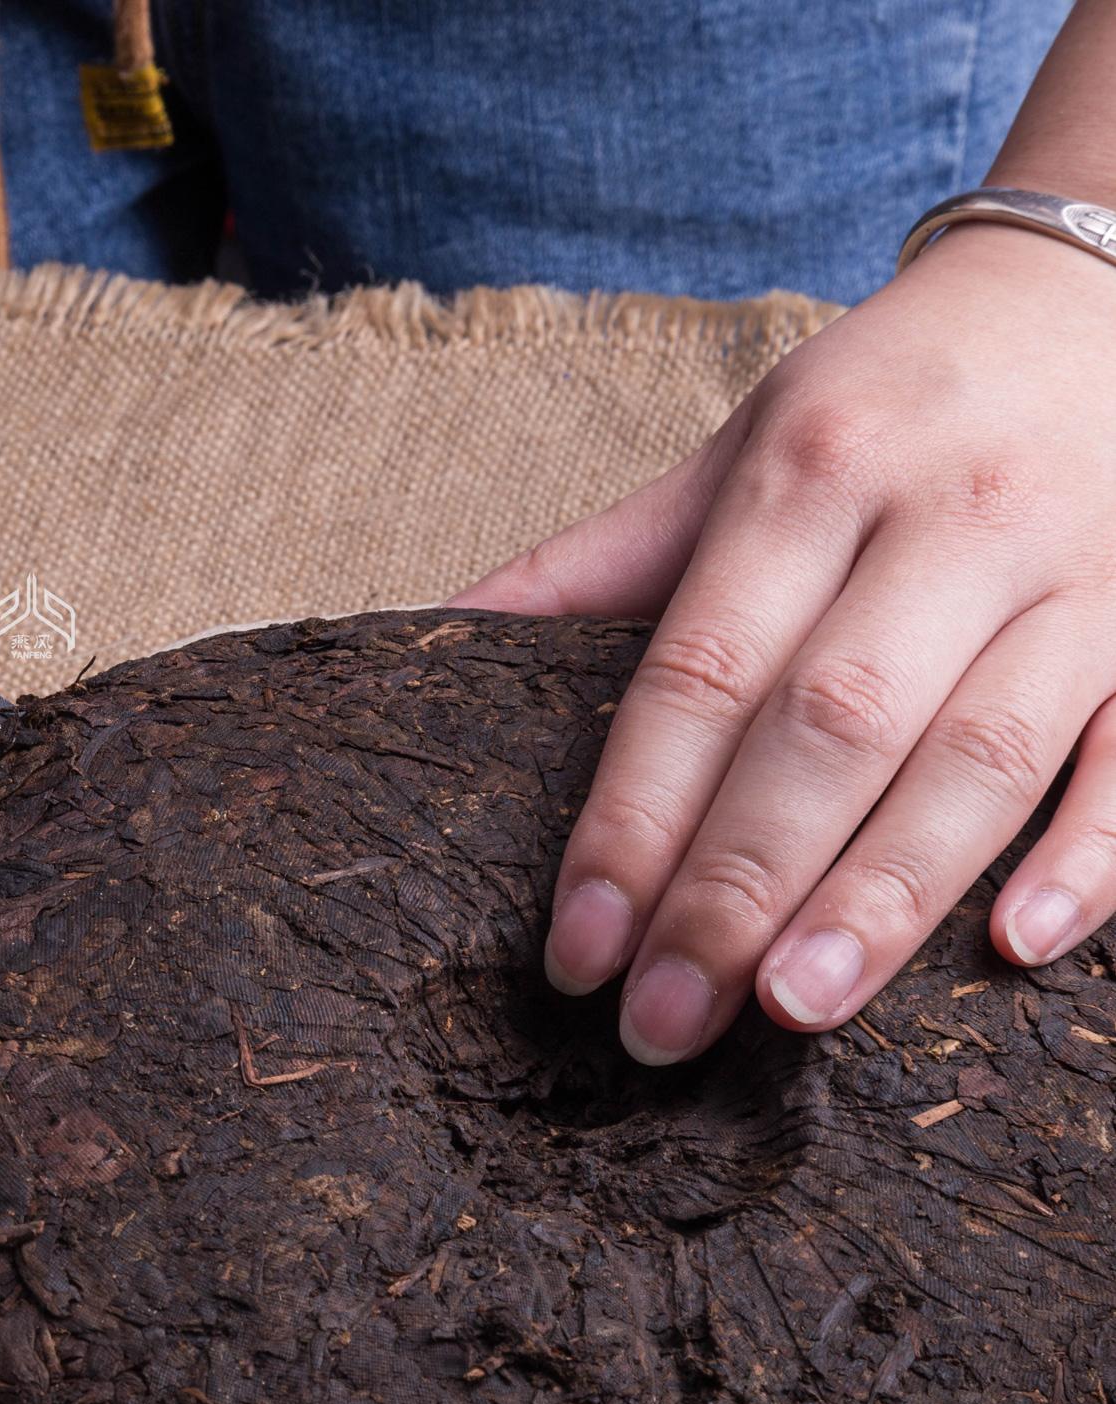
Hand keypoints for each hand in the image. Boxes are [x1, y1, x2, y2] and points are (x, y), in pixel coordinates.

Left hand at [452, 224, 1115, 1062]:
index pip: (701, 674)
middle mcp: (945, 521)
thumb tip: (434, 631)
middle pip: (828, 729)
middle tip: (662, 1020)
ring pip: (978, 757)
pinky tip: (1019, 947)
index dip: (631, 819)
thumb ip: (597, 562)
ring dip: (880, 896)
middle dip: (734, 887)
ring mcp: (1078, 575)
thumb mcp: (733, 454)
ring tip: (791, 1010)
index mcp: (808, 476)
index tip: (576, 946)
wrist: (1085, 301)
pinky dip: (1091, 855)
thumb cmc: (880, 405)